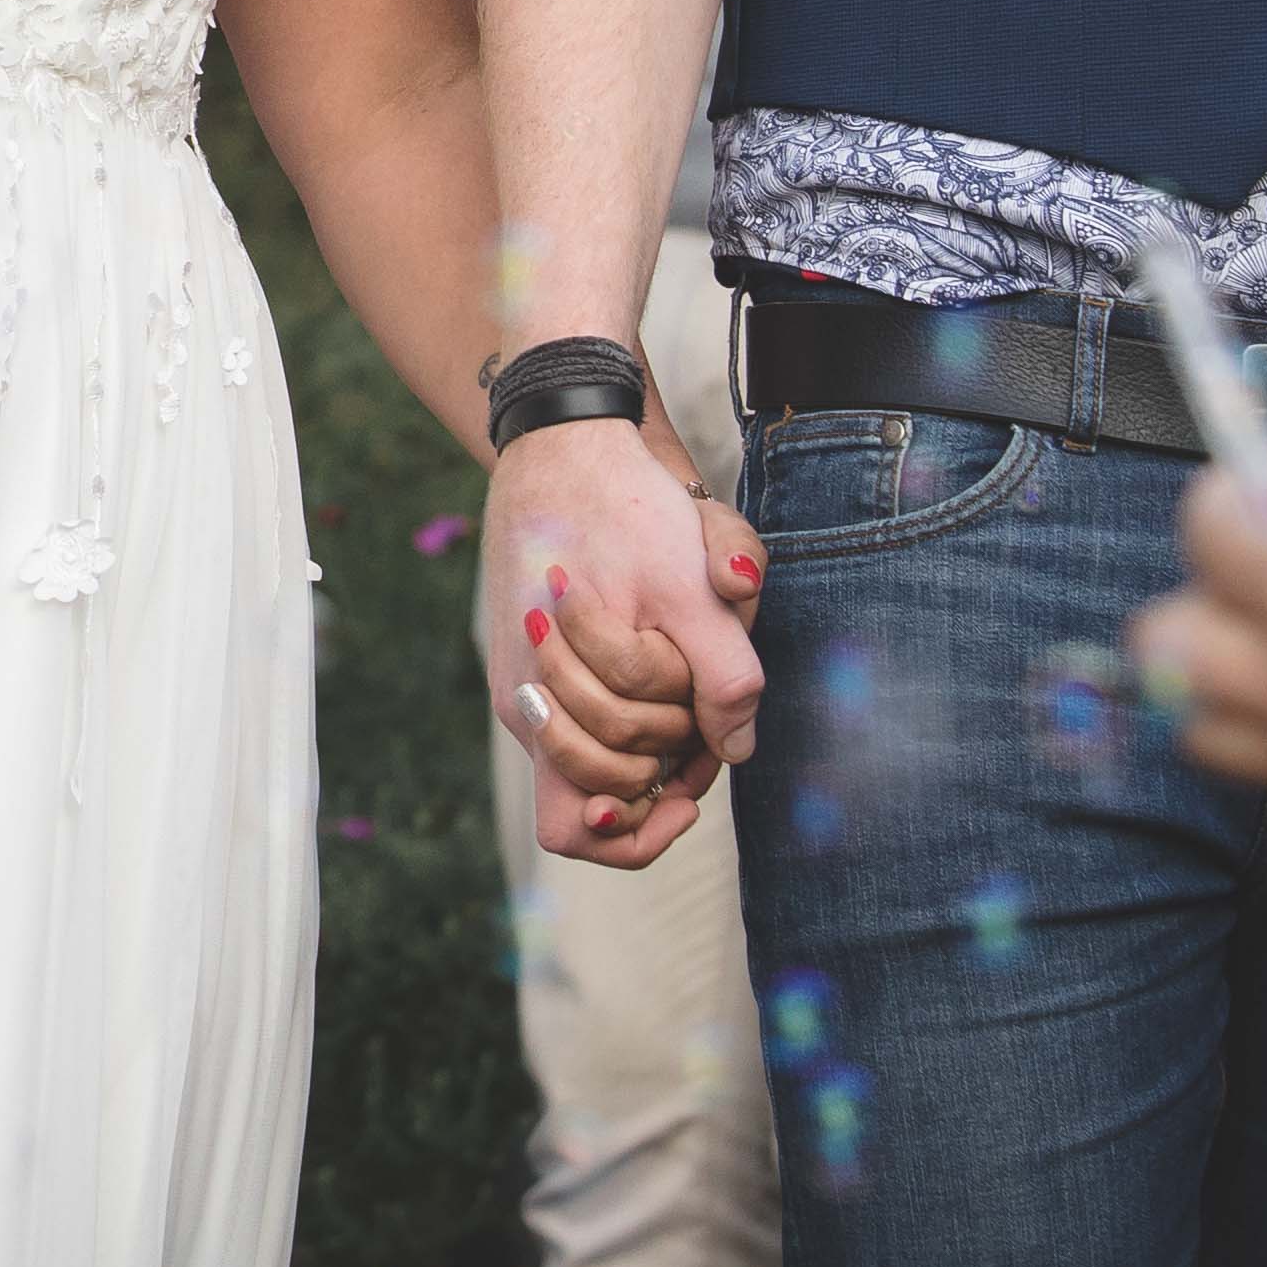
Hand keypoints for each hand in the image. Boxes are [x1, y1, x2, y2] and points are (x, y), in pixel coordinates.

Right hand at [482, 402, 757, 864]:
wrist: (567, 437)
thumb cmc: (624, 507)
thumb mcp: (689, 584)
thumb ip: (723, 677)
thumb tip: (736, 750)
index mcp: (546, 705)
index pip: (582, 826)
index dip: (642, 828)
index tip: (690, 786)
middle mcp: (531, 706)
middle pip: (605, 793)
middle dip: (665, 768)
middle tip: (708, 722)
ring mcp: (535, 681)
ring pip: (605, 754)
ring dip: (659, 732)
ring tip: (691, 680)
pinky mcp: (546, 654)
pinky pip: (598, 711)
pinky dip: (645, 698)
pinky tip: (670, 651)